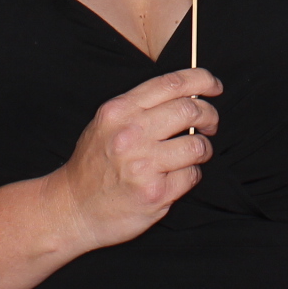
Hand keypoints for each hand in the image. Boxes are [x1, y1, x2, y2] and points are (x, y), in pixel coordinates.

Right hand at [52, 68, 220, 248]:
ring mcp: (143, 165)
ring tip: (195, 153)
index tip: (214, 86)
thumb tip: (188, 94)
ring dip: (203, 148)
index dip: (202, 80)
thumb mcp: (107, 123)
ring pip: (197, 145)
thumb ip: (141, 107)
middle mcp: (131, 134)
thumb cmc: (95, 164)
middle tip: (210, 124)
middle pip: (190, 110)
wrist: (73, 208)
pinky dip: (192, 175)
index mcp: (120, 111)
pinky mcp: (154, 193)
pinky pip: (192, 176)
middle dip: (209, 115)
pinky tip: (177, 177)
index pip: (172, 84)